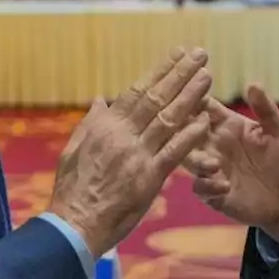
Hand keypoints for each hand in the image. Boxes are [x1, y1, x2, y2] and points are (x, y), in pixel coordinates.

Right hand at [48, 48, 212, 256]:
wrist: (74, 223)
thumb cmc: (72, 189)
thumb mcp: (74, 149)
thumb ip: (91, 122)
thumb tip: (101, 99)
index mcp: (105, 125)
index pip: (137, 91)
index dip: (160, 71)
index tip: (176, 55)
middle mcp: (123, 134)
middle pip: (156, 98)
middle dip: (180, 74)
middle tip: (199, 54)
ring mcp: (137, 155)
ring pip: (168, 118)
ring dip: (190, 96)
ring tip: (207, 76)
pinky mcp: (149, 178)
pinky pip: (174, 152)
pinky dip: (190, 134)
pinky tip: (206, 120)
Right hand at [182, 84, 278, 245]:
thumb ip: (265, 110)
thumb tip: (253, 83)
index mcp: (227, 125)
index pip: (203, 107)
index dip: (192, 98)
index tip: (185, 90)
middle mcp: (213, 144)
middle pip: (186, 131)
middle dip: (183, 127)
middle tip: (188, 127)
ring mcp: (211, 169)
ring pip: (188, 159)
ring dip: (196, 160)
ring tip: (214, 164)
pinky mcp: (213, 193)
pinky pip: (200, 188)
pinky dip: (208, 186)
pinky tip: (225, 187)